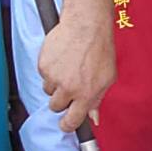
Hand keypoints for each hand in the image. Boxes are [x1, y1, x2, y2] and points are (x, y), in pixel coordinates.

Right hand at [38, 13, 115, 132]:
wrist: (86, 25)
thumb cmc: (100, 48)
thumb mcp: (108, 77)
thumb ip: (98, 99)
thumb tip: (93, 117)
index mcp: (86, 94)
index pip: (71, 121)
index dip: (67, 125)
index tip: (65, 124)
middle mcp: (69, 88)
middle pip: (55, 107)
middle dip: (61, 100)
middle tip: (68, 86)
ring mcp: (54, 77)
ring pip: (48, 90)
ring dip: (55, 83)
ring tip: (67, 67)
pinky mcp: (43, 65)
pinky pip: (43, 74)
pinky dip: (50, 68)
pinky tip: (61, 58)